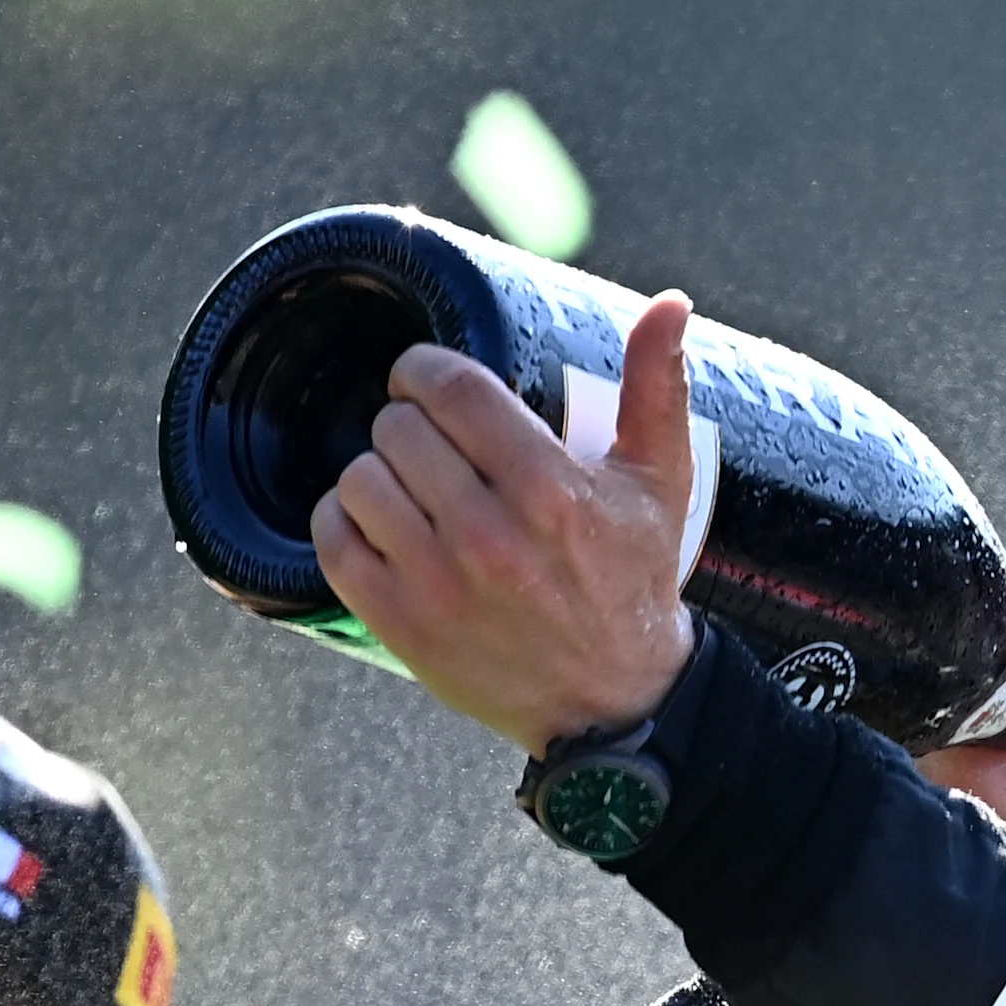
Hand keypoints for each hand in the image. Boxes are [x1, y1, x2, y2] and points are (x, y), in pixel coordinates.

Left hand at [312, 294, 703, 756]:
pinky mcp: (402, 624)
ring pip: (360, 478)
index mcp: (551, 490)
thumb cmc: (633, 582)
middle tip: (434, 446)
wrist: (615, 702)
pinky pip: (333, 539)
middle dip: (410, 425)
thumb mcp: (659, 483)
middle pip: (398, 428)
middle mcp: (491, 536)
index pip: (448, 387)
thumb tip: (672, 304)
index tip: (431, 385)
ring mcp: (440, 584)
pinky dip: (345, 521)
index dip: (427, 371)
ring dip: (379, 474)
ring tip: (413, 489)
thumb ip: (655, 386)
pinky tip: (381, 525)